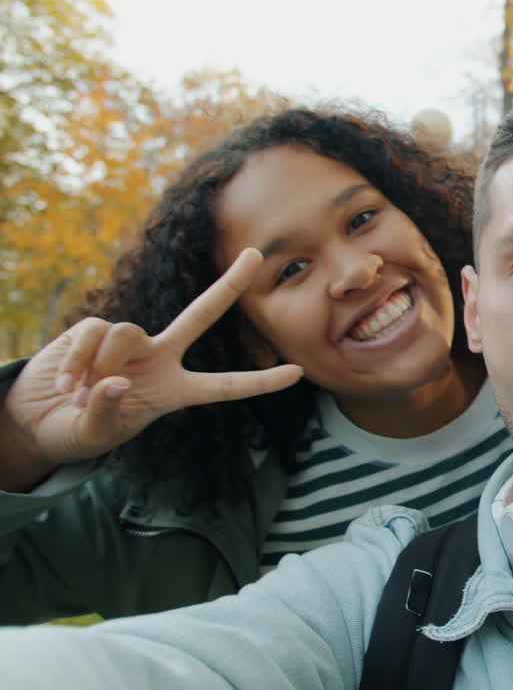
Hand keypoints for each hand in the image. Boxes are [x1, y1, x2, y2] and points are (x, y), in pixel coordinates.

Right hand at [1, 249, 303, 490]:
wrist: (37, 418)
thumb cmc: (78, 431)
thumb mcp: (96, 435)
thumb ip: (109, 413)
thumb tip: (117, 381)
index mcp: (174, 390)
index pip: (224, 386)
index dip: (259, 381)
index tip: (298, 373)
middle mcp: (160, 358)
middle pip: (201, 314)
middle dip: (228, 285)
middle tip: (257, 254)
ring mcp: (129, 342)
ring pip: (127, 332)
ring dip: (99, 364)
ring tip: (78, 394)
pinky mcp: (93, 330)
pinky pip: (93, 333)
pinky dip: (77, 359)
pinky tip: (65, 383)